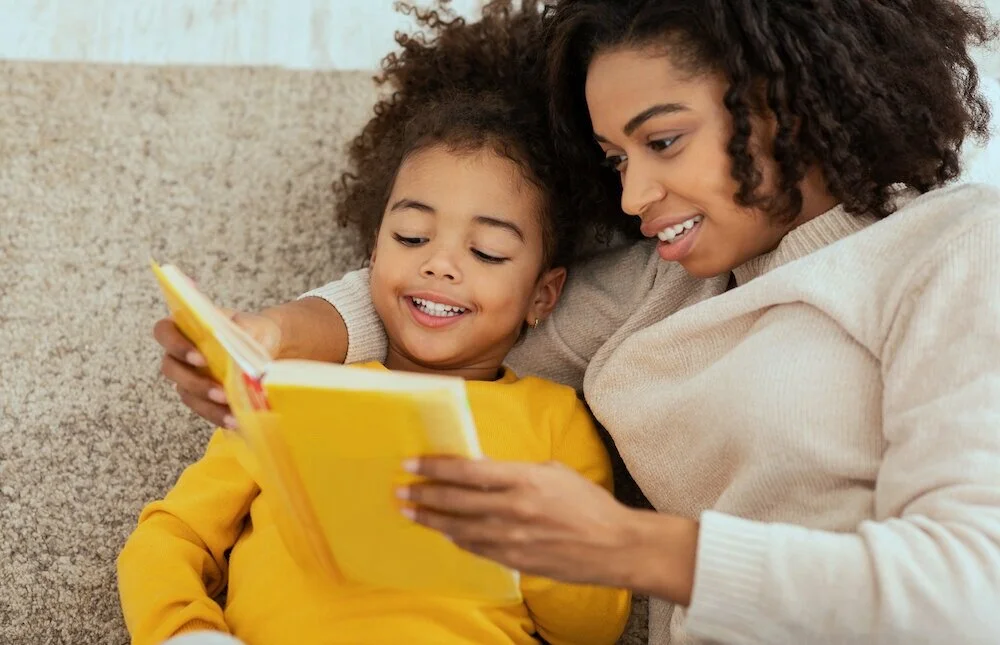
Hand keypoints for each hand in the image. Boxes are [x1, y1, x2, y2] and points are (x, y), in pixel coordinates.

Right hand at [153, 310, 280, 427]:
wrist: (270, 347)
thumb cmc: (254, 330)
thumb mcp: (252, 323)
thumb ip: (242, 329)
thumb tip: (236, 344)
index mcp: (187, 327)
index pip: (164, 332)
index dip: (176, 346)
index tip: (200, 358)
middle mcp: (182, 353)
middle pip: (171, 368)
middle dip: (194, 382)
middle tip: (219, 391)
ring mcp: (190, 376)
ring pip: (185, 392)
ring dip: (206, 404)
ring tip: (231, 410)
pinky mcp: (202, 396)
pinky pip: (203, 408)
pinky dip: (217, 415)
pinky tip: (233, 420)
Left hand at [398, 458, 635, 587]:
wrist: (615, 546)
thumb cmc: (589, 504)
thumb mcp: (554, 472)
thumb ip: (519, 471)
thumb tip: (489, 471)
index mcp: (524, 479)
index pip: (467, 471)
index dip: (435, 467)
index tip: (411, 463)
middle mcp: (513, 508)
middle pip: (455, 501)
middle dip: (423, 494)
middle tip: (401, 491)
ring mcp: (512, 538)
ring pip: (459, 528)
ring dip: (431, 520)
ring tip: (411, 513)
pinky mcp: (515, 560)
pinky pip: (476, 549)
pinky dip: (457, 539)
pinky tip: (444, 533)